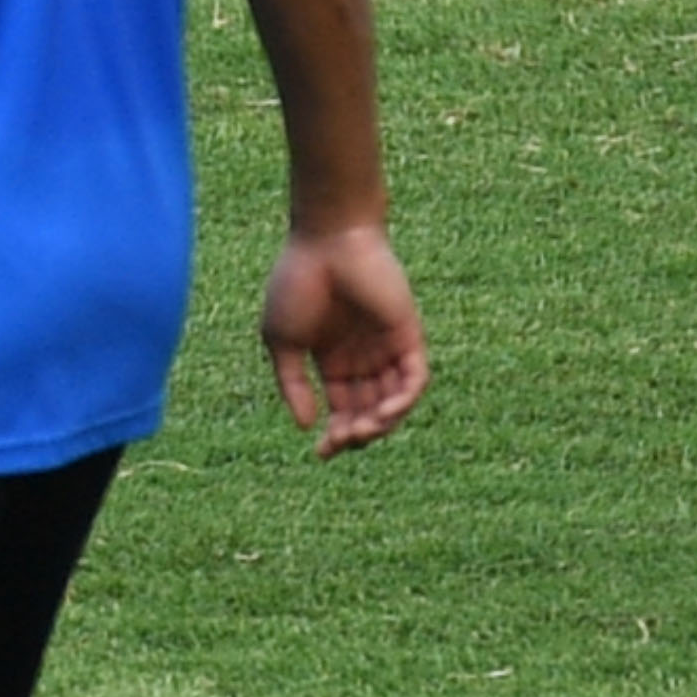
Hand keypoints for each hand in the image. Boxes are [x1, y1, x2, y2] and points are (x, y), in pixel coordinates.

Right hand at [263, 217, 427, 452]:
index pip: (341, 407)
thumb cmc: (297, 283)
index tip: (321, 454)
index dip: (335, 433)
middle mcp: (363, 357)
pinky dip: (403, 400)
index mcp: (332, 358)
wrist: (326, 242)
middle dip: (357, 433)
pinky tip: (384, 413)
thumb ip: (292, 383)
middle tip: (342, 443)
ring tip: (361, 431)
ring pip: (394, 401)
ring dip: (381, 423)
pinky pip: (414, 379)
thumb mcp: (281, 340)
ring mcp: (388, 347)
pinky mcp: (409, 336)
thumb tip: (307, 426)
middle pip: (369, 410)